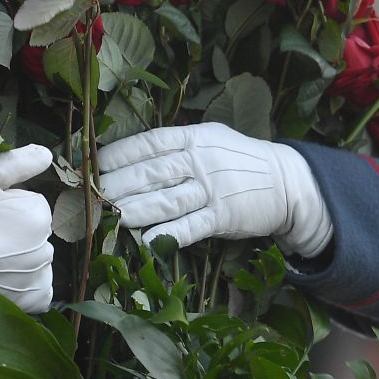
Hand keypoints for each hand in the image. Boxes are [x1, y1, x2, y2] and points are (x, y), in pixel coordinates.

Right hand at [0, 144, 54, 311]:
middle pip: (35, 235)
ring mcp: (38, 274)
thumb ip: (18, 162)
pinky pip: (40, 292)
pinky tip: (3, 280)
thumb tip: (48, 154)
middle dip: (16, 235)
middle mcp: (45, 243)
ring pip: (37, 262)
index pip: (31, 207)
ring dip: (21, 261)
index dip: (7, 210)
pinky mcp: (31, 300)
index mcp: (38, 212)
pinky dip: (27, 288)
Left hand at [96, 124, 332, 256]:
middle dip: (117, 185)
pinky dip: (168, 235)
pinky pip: (190, 226)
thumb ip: (177, 146)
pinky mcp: (223, 216)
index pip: (149, 143)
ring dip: (134, 210)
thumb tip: (131, 157)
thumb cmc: (239, 161)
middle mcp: (200, 160)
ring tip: (109, 218)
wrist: (287, 183)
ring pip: (165, 200)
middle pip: (151, 172)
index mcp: (194, 137)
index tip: (94, 165)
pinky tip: (146, 241)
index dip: (119, 154)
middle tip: (92, 197)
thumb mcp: (211, 140)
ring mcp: (212, 188)